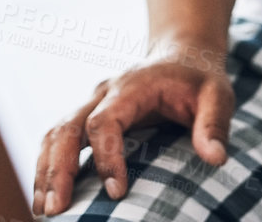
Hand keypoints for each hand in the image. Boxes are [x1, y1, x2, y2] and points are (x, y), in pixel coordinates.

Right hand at [33, 45, 233, 215]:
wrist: (183, 55)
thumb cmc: (199, 79)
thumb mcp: (218, 95)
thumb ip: (214, 124)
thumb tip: (215, 159)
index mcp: (131, 87)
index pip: (105, 122)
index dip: (107, 157)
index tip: (117, 192)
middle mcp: (104, 95)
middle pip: (68, 128)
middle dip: (58, 169)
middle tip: (56, 209)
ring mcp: (92, 105)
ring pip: (56, 134)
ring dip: (45, 170)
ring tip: (43, 210)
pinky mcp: (90, 118)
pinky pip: (59, 140)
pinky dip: (48, 166)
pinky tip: (46, 195)